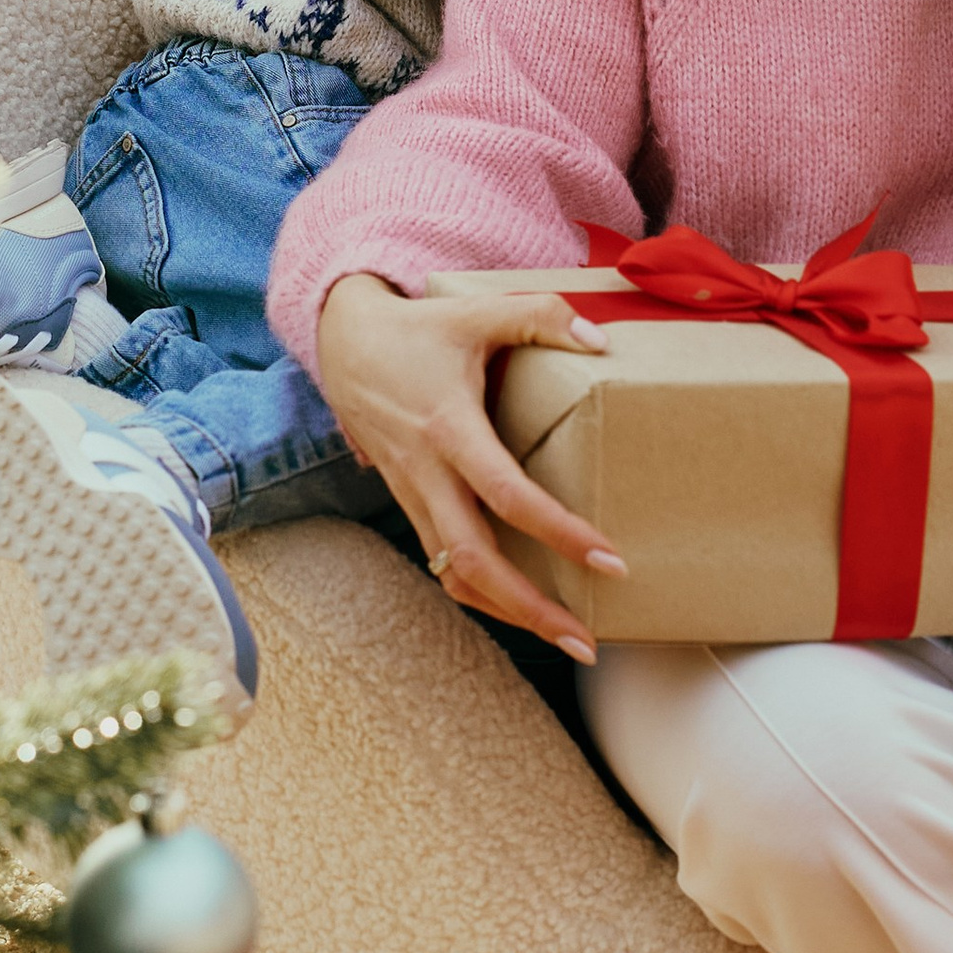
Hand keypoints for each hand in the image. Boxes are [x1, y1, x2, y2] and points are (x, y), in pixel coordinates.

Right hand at [314, 273, 624, 661]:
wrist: (343, 344)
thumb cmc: (417, 330)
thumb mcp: (475, 312)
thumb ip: (539, 315)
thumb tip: (600, 340)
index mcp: (448, 428)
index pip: (506, 496)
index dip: (559, 532)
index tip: (609, 560)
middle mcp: (427, 473)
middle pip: (473, 562)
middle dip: (531, 609)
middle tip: (587, 641)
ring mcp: (414, 495)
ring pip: (455, 575)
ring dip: (509, 612)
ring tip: (565, 637)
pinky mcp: (410, 503)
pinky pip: (444, 563)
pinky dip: (483, 592)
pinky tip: (523, 605)